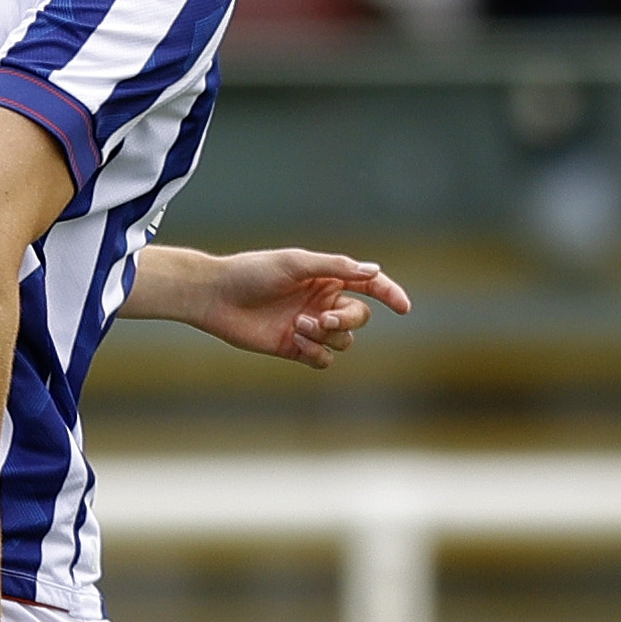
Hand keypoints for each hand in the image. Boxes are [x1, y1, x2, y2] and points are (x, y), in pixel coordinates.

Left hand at [168, 250, 412, 370]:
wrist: (217, 297)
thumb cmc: (253, 272)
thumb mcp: (296, 262)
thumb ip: (336, 267)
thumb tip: (375, 271)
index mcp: (327, 277)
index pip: (369, 285)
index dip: (390, 294)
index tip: (403, 307)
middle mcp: (323, 301)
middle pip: (358, 318)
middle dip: (346, 321)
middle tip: (322, 318)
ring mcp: (311, 326)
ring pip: (343, 341)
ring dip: (326, 336)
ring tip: (299, 327)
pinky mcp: (296, 348)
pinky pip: (323, 359)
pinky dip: (315, 353)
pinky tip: (295, 341)